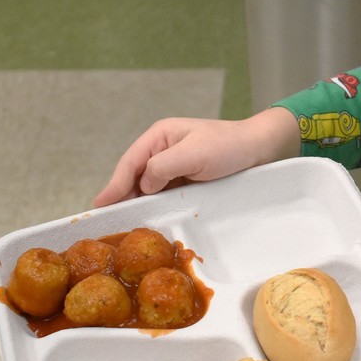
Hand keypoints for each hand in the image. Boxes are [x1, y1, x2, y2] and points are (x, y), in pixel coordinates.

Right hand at [93, 107, 299, 206]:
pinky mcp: (188, 179)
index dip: (114, 185)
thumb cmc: (229, 146)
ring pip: (150, 187)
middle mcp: (163, 149)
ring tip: (124, 225)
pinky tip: (151, 219)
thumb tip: (142, 186)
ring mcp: (175, 165)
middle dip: (123, 197)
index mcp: (160, 136)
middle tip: (108, 222)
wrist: (261, 150)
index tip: (99, 206)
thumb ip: (162, 167)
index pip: (130, 162)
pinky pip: (166, 194)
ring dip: (139, 203)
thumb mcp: (193, 154)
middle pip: (135, 176)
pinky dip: (157, 205)